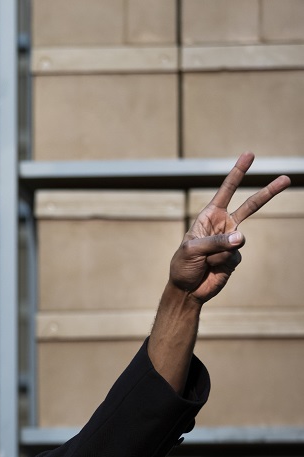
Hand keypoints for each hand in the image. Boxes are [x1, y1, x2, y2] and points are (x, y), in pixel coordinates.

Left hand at [170, 152, 290, 303]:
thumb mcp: (191, 250)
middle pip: (251, 206)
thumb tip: (241, 238)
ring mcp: (232, 241)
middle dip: (268, 192)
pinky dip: (222, 263)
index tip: (249, 154)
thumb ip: (216, 242)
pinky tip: (212, 268)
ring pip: (238, 240)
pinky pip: (235, 256)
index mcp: (209, 217)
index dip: (237, 173)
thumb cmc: (182, 266)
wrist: (188, 289)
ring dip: (219, 253)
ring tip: (205, 261)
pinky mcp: (236, 256)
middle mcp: (223, 225)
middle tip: (286, 178)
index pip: (226, 191)